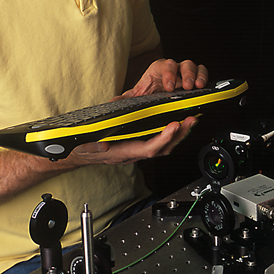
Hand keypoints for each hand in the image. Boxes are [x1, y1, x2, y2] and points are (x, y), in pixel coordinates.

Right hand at [68, 117, 197, 165]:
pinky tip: (179, 123)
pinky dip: (172, 133)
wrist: (82, 153)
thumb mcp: (85, 146)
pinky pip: (160, 141)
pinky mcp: (140, 144)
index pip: (148, 148)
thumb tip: (102, 146)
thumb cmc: (85, 149)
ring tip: (191, 120)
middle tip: (191, 120)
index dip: (163, 138)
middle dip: (179, 135)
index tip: (174, 125)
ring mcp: (138, 149)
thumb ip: (93, 146)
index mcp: (124, 152)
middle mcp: (134, 153)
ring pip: (164, 146)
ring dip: (179, 134)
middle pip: (162, 148)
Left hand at [124, 58, 207, 96]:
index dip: (169, 74)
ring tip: (197, 87)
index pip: (165, 66)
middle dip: (186, 74)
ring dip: (198, 75)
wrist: (155, 96)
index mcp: (159, 70)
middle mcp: (174, 70)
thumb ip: (125, 99)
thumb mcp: (136, 96)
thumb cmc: (148, 93)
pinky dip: (205, 78)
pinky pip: (202, 74)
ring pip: (195, 67)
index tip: (169, 87)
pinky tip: (204, 88)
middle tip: (187, 86)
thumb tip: (112, 102)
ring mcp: (185, 74)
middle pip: (183, 64)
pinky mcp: (194, 80)